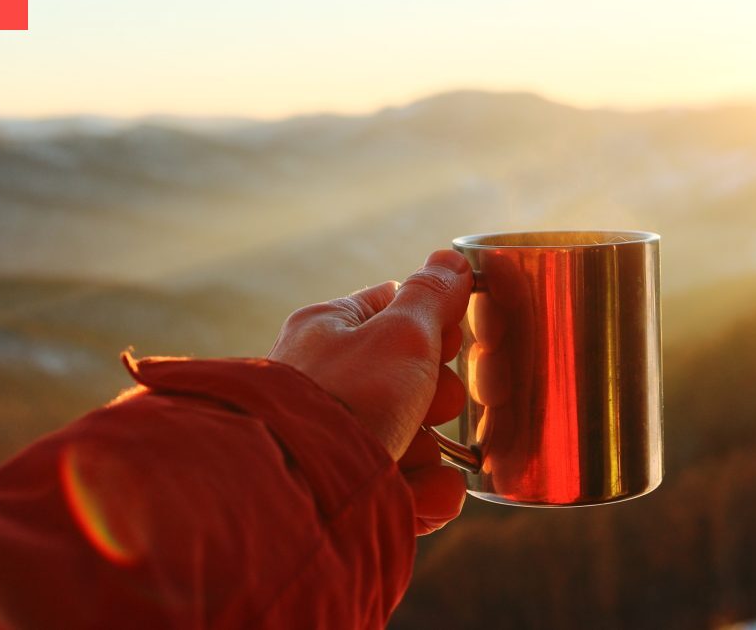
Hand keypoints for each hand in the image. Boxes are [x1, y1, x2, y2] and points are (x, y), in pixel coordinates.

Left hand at [266, 250, 473, 534]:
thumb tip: (450, 260)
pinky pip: (401, 485)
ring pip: (409, 437)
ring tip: (425, 461)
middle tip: (439, 403)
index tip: (452, 339)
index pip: (387, 309)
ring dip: (431, 453)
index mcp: (328, 331)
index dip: (430, 322)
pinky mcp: (347, 491)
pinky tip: (428, 493)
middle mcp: (324, 383)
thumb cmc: (350, 397)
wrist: (303, 490)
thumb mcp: (402, 335)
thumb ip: (432, 298)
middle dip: (436, 397)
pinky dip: (422, 491)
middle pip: (405, 380)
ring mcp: (333, 440)